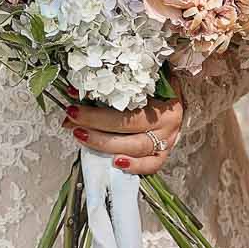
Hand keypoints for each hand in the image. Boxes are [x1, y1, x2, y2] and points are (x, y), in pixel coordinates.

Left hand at [63, 95, 182, 177]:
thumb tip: (80, 89)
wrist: (176, 105)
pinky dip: (134, 166)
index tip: (75, 96)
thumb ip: (120, 83)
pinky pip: (151, 165)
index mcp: (162, 97)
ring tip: (81, 136)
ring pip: (135, 146)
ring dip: (105, 143)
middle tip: (72, 117)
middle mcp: (166, 120)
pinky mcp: (164, 155)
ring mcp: (167, 140)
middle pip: (128, 123)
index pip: (127, 99)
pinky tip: (115, 163)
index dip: (100, 99)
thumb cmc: (158, 90)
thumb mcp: (145, 81)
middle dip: (95, 121)